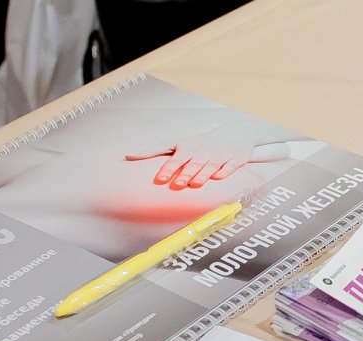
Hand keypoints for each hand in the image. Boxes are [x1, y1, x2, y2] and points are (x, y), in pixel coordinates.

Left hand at [126, 122, 265, 189]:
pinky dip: (225, 171)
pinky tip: (219, 177)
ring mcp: (219, 156)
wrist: (232, 134)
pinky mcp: (234, 160)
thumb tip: (128, 156)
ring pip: (209, 167)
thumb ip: (153, 151)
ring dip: (202, 175)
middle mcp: (202, 153)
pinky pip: (230, 167)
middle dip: (185, 174)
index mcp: (187, 149)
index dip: (168, 169)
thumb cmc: (198, 143)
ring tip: (195, 184)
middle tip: (177, 185)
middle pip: (192, 165)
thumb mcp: (175, 143)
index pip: (175, 160)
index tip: (160, 179)